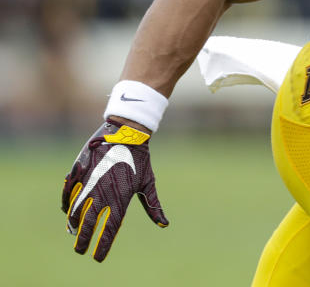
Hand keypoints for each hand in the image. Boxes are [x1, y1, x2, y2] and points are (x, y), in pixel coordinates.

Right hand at [61, 120, 168, 260]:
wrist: (127, 131)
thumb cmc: (140, 159)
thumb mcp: (148, 182)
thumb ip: (153, 205)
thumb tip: (164, 225)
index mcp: (120, 197)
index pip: (109, 229)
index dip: (103, 245)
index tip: (98, 258)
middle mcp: (102, 192)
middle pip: (87, 224)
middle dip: (82, 240)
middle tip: (80, 250)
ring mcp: (88, 181)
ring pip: (74, 210)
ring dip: (72, 223)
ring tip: (73, 232)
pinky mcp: (78, 170)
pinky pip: (67, 192)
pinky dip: (66, 204)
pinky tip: (67, 211)